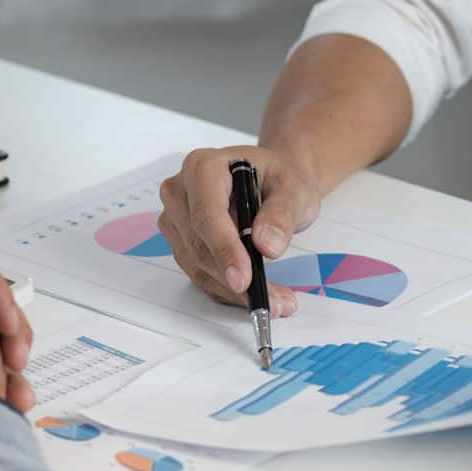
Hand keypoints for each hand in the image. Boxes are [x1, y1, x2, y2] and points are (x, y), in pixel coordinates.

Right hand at [158, 146, 321, 316]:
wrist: (272, 182)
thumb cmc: (278, 178)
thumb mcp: (294, 188)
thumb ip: (282, 213)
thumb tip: (267, 245)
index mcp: (203, 167)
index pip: (206, 215)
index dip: (224, 250)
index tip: (244, 279)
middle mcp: (181, 193)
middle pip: (199, 246)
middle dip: (235, 280)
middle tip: (275, 301)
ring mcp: (177, 220)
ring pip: (199, 267)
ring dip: (235, 291)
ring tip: (278, 300)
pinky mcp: (183, 244)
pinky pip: (202, 275)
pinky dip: (230, 291)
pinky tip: (259, 294)